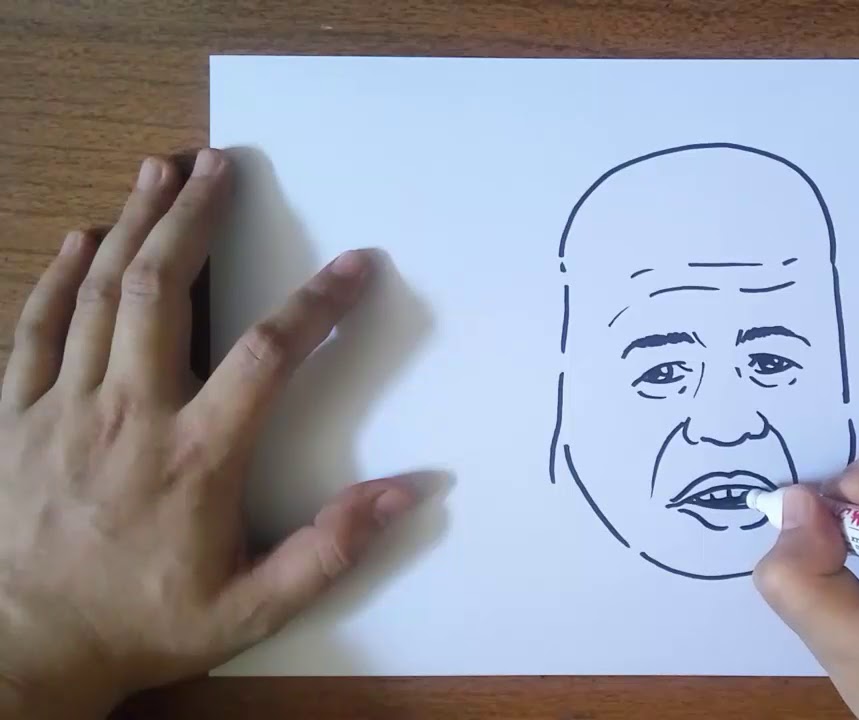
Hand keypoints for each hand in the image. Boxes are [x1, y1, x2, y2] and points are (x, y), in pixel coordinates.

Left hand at [0, 150, 418, 719]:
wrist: (23, 652)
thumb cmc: (142, 626)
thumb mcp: (252, 608)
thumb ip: (330, 550)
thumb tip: (408, 492)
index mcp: (195, 457)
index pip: (268, 355)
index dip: (317, 302)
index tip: (356, 264)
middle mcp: (128, 415)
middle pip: (163, 291)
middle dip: (196, 218)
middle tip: (221, 163)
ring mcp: (62, 409)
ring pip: (100, 293)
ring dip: (135, 224)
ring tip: (163, 169)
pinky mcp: (15, 416)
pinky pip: (36, 328)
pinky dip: (59, 276)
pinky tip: (82, 237)